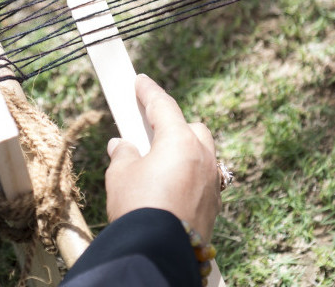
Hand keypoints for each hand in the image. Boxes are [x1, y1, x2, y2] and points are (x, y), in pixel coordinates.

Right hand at [105, 74, 221, 240]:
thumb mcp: (120, 175)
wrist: (158, 253)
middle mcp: (203, 157)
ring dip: (183, 153)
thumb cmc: (139, 207)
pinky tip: (170, 188)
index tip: (140, 81)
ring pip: (201, 155)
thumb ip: (123, 154)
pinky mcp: (214, 205)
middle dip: (173, 126)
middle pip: (192, 128)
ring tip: (158, 164)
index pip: (163, 106)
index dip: (148, 91)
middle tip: (149, 131)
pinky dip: (188, 177)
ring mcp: (212, 182)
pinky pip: (202, 180)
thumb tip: (122, 146)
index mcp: (181, 141)